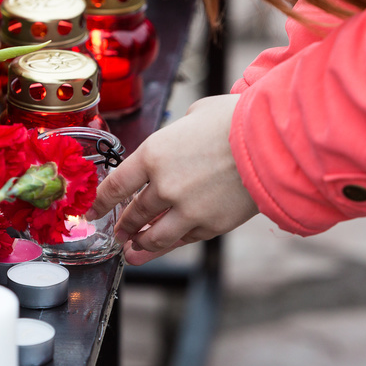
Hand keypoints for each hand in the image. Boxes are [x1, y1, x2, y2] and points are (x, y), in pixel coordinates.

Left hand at [88, 94, 258, 264]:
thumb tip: (176, 140)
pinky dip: (169, 246)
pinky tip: (161, 248)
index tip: (92, 211)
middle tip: (117, 232)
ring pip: (154, 235)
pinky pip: (183, 240)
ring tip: (131, 250)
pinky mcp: (210, 225)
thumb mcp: (195, 114)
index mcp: (154, 154)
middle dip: (122, 225)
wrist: (273, 142)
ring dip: (139, 245)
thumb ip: (176, 134)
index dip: (101, 202)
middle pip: (133, 213)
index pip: (116, 185)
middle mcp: (164, 186)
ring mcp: (187, 210)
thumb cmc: (236, 119)